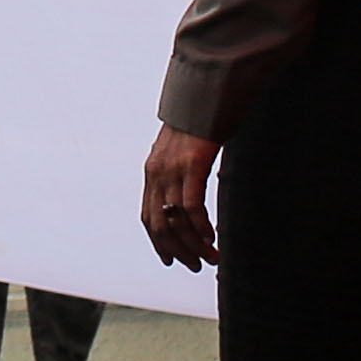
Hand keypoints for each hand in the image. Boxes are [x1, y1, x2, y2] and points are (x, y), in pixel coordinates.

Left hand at [141, 127, 221, 271]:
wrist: (202, 94)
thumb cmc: (196, 124)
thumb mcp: (180, 152)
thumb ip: (179, 173)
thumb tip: (189, 194)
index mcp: (152, 172)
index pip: (148, 217)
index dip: (158, 242)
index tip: (171, 260)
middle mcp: (157, 173)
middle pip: (160, 225)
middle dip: (178, 251)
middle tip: (196, 266)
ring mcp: (172, 169)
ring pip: (177, 220)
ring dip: (194, 245)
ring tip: (212, 257)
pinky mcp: (192, 164)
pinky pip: (192, 206)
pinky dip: (201, 227)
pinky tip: (212, 237)